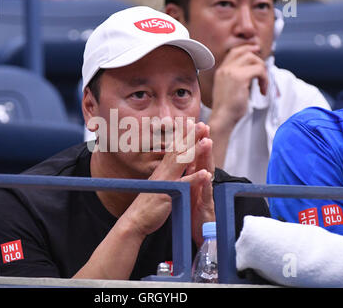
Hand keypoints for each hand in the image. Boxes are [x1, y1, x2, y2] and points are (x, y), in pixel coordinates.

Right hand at [123, 121, 213, 239]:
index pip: (174, 148)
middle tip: (202, 124)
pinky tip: (206, 174)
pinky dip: (194, 179)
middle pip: (179, 150)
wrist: (135, 219)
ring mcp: (166, 182)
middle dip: (191, 136)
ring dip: (195, 151)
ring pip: (182, 163)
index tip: (193, 124)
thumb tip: (169, 165)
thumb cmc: (147, 204)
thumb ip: (164, 174)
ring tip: (207, 141)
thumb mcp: (157, 184)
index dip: (184, 136)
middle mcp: (164, 172)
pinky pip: (183, 186)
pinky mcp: (169, 195)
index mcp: (162, 170)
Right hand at [211, 44, 268, 126]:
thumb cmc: (227, 109)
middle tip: (264, 69)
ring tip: (262, 84)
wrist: (222, 118)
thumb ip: (238, 79)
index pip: (234, 52)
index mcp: (221, 71)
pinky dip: (264, 79)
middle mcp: (225, 69)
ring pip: (253, 59)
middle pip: (244, 52)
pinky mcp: (240, 77)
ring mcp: (231, 72)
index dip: (247, 49)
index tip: (256, 51)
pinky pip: (258, 70)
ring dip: (262, 71)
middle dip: (257, 58)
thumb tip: (253, 74)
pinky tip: (262, 89)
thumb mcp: (230, 90)